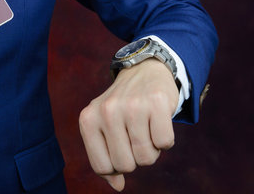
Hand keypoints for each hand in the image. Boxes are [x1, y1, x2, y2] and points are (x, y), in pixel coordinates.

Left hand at [79, 58, 178, 190]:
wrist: (143, 71)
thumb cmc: (121, 108)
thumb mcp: (103, 128)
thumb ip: (105, 157)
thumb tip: (116, 186)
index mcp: (88, 119)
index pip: (102, 167)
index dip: (116, 166)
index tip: (120, 148)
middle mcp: (107, 111)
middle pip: (126, 165)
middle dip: (135, 158)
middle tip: (135, 136)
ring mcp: (131, 106)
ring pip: (147, 158)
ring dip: (151, 149)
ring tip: (146, 126)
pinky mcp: (156, 102)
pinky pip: (165, 143)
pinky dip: (165, 139)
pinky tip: (158, 120)